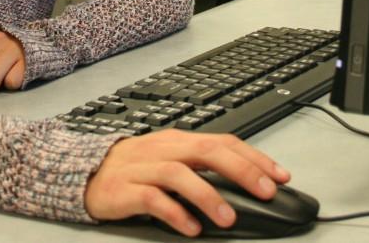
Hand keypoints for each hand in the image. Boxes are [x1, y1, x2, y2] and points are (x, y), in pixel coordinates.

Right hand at [84, 130, 289, 236]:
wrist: (86, 171)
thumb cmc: (136, 167)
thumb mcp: (172, 158)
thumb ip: (203, 167)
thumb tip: (246, 181)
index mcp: (181, 140)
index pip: (225, 141)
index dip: (255, 158)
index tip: (281, 176)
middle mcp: (166, 148)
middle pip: (208, 151)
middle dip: (242, 170)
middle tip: (267, 191)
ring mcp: (145, 167)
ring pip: (181, 174)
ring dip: (208, 196)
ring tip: (229, 218)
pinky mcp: (126, 189)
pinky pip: (153, 199)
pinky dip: (175, 213)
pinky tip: (191, 228)